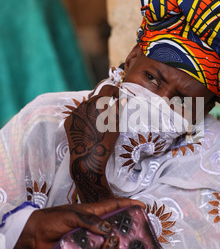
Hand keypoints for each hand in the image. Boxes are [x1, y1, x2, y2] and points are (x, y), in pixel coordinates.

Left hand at [12, 197, 145, 248]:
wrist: (35, 235)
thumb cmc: (52, 219)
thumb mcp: (72, 216)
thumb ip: (90, 221)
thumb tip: (108, 229)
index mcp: (92, 211)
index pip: (113, 205)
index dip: (128, 204)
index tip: (142, 206)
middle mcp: (93, 223)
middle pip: (114, 223)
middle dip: (128, 225)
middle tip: (141, 231)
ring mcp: (89, 236)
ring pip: (107, 239)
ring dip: (117, 243)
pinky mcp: (82, 248)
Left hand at [64, 84, 120, 201]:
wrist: (86, 159)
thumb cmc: (105, 143)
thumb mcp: (116, 125)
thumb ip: (118, 109)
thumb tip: (122, 99)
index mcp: (97, 103)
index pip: (107, 89)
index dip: (114, 90)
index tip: (118, 94)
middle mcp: (83, 104)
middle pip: (96, 98)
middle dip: (104, 101)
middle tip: (111, 109)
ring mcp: (74, 113)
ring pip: (86, 106)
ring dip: (94, 109)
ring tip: (101, 121)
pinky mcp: (68, 122)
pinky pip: (78, 115)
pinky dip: (85, 117)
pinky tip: (90, 127)